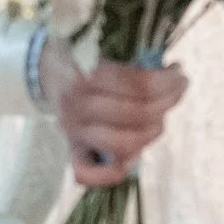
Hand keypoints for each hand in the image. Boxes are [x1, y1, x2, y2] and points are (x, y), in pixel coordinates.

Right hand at [51, 52, 187, 190]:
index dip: (167, 81)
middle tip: (176, 90)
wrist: (44, 68)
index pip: (137, 85)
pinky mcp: (70, 149)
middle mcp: (77, 105)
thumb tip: (172, 77)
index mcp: (85, 74)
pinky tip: (133, 157)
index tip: (179, 73)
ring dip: (152, 131)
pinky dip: (112, 173)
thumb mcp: (105, 49)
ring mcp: (73, 131)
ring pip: (122, 144)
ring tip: (161, 116)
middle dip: (167, 102)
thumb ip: (133, 64)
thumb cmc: (85, 58)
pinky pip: (86, 173)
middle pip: (136, 114)